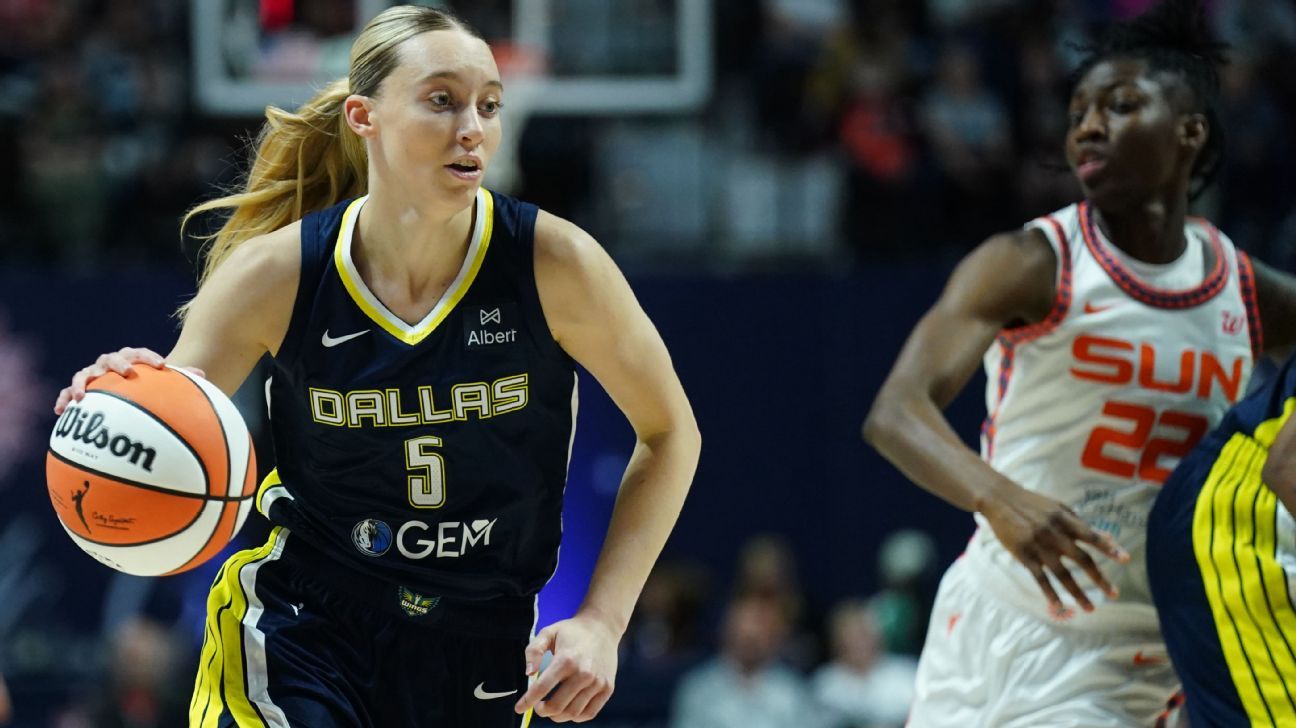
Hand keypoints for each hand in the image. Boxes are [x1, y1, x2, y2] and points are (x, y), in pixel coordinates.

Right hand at [53, 347, 204, 413]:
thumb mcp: (164, 383)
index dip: (149, 357)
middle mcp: (109, 364)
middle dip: (117, 365)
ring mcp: (92, 376)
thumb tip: (204, 375)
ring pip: (83, 374)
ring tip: (81, 396)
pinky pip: (66, 394)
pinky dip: (63, 400)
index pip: (139, 353)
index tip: (161, 365)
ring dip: (81, 383)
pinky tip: (60, 412)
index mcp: (131, 359)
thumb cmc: (147, 385)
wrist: (125, 386)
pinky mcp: (80, 390)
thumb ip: (180, 377)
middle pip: (110, 359)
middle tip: (126, 373)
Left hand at [515, 613, 618, 722]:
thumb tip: (529, 674)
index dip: (527, 701)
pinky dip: (575, 717)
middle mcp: (584, 673)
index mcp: (566, 659)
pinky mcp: (607, 688)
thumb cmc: (573, 631)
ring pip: (572, 713)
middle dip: (541, 710)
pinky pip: (589, 713)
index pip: (542, 688)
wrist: (602, 627)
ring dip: (556, 716)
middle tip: (538, 706)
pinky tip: (568, 708)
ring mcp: (598, 682)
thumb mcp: (548, 633)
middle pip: (556, 706)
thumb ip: (533, 651)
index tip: (519, 708)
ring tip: (552, 707)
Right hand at [980, 483, 1129, 615]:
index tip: (1126, 559)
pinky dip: (1050, 593)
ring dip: (1078, 592)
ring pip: (1062, 574)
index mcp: (1064, 520)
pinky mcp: (1024, 555)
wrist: (1000, 500)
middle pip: (1081, 559)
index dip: (1108, 547)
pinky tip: (1059, 606)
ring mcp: (1038, 546)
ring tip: (1090, 608)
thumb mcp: (1057, 508)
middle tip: (1114, 594)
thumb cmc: (1032, 503)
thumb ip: (1079, 523)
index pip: (1091, 536)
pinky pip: (1040, 578)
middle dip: (1099, 578)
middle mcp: (1054, 534)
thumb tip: (1105, 538)